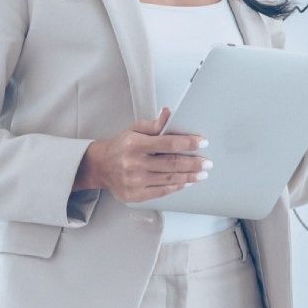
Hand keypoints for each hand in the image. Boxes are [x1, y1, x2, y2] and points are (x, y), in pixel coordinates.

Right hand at [76, 108, 209, 202]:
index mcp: (135, 144)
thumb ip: (154, 125)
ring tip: (202, 174)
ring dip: (189, 176)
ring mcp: (135, 181)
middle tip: (208, 163)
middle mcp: (135, 163)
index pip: (168, 143)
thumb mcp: (134, 130)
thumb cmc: (121, 146)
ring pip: (169, 179)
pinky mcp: (135, 195)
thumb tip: (169, 113)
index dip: (188, 143)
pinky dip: (177, 186)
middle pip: (172, 164)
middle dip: (194, 163)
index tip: (202, 142)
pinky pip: (162, 191)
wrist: (100, 166)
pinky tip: (187, 182)